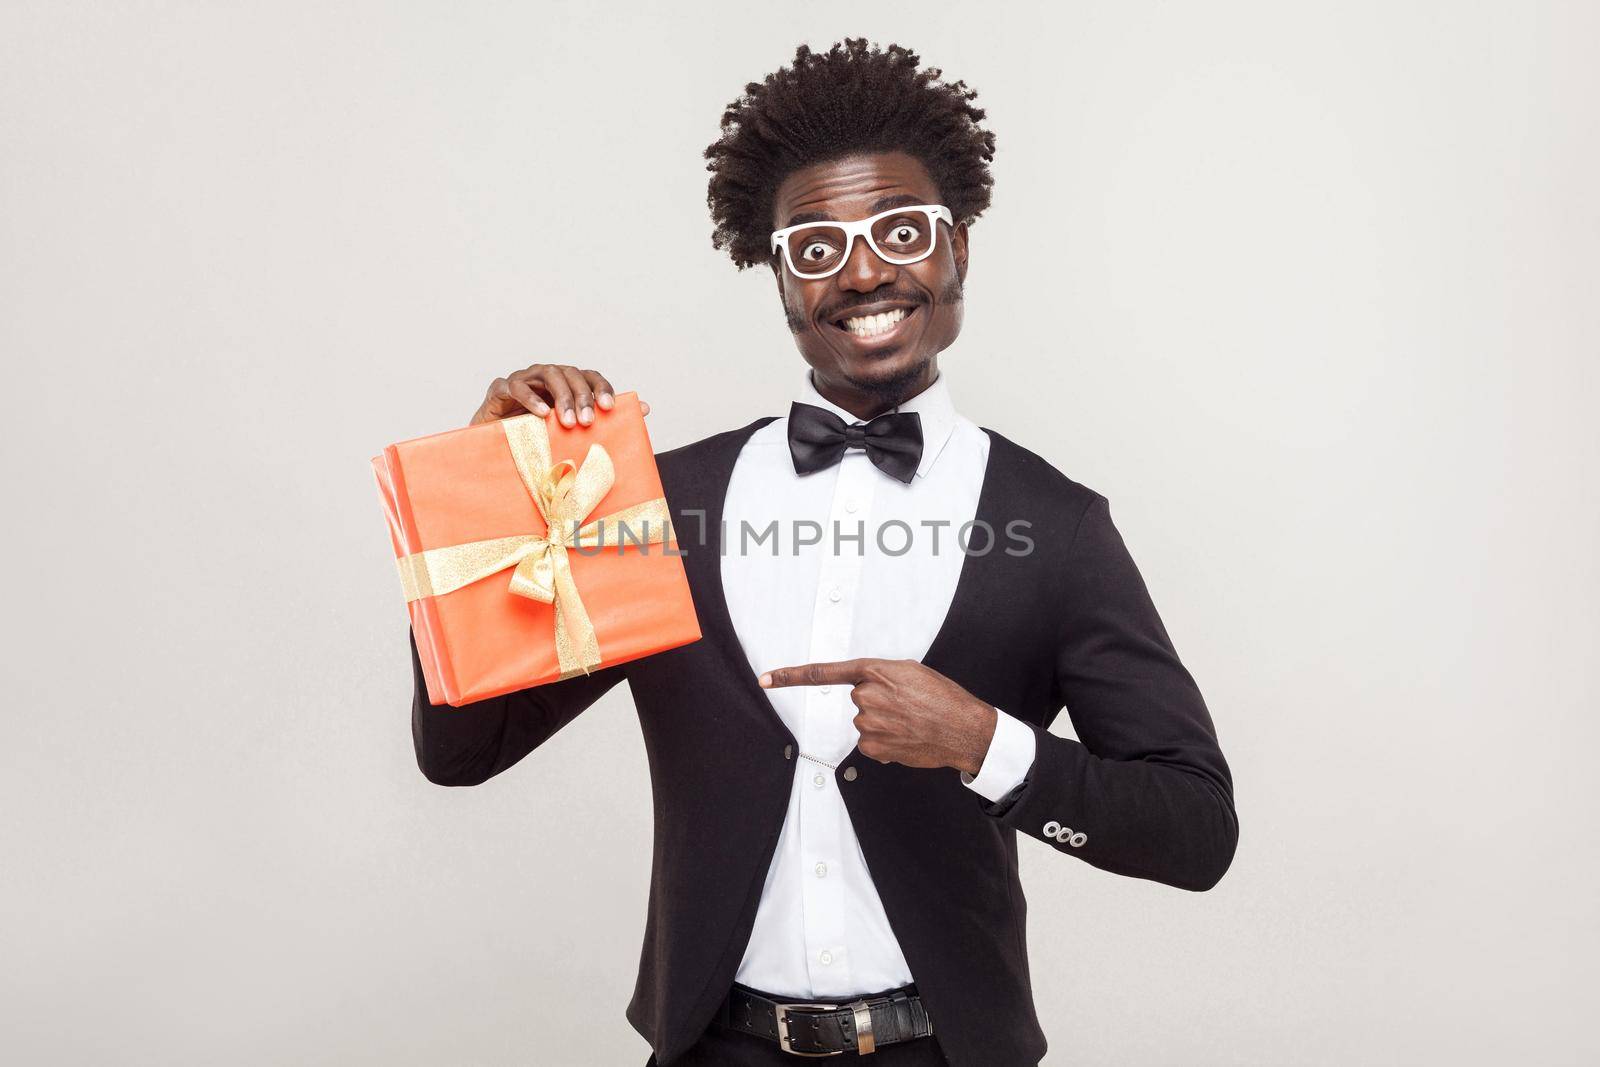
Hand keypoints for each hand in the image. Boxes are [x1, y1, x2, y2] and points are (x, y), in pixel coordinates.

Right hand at [470, 364, 650, 426]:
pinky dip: (529, 397)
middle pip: (571, 374)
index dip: (601, 388)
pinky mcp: (500, 388)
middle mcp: (547, 376)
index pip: (590, 377)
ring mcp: (524, 379)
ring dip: (560, 397)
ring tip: (567, 421)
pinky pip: (515, 385)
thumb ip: (605, 419)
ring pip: (547, 374)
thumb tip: (645, 408)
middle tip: (587, 422)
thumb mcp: (572, 430)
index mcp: (567, 383)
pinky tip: (541, 414)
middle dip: (581, 397)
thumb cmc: (537, 435)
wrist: (494, 444)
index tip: (608, 408)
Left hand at [758, 658, 997, 774]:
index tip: (766, 679)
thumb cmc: (943, 698)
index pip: (823, 673)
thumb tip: (866, 690)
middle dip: (877, 703)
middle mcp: (866, 696)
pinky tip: (907, 737)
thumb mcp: (911, 673)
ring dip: (884, 723)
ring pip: (865, 722)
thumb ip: (882, 677)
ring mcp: (868, 724)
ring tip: (911, 722)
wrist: (964, 728)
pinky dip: (887, 742)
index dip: (791, 676)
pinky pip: (870, 744)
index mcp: (875, 671)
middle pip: (857, 700)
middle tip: (906, 706)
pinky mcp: (872, 748)